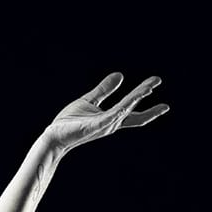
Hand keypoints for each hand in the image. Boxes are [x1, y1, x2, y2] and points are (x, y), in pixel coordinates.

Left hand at [45, 73, 167, 154]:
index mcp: (110, 118)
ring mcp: (104, 125)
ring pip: (125, 109)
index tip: (155, 85)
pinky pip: (114, 114)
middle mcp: (110, 123)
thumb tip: (121, 75)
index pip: (132, 109)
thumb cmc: (69, 122)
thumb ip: (105, 89)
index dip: (143, 97)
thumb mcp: (90, 101)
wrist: (54, 136)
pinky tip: (133, 97)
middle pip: (133, 110)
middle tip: (157, 80)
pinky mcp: (96, 126)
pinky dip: (124, 106)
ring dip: (137, 96)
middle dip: (145, 95)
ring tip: (149, 85)